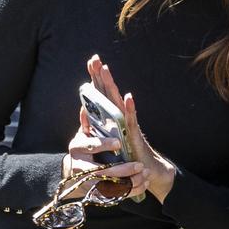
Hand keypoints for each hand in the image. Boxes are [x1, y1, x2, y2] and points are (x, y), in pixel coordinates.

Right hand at [63, 115, 145, 200]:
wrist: (74, 173)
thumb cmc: (85, 149)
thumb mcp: (85, 134)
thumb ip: (88, 122)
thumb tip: (87, 106)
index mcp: (77, 148)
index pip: (90, 146)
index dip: (103, 144)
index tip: (118, 143)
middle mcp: (78, 166)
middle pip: (101, 171)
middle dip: (122, 169)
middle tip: (140, 165)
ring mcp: (85, 182)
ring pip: (108, 185)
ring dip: (128, 182)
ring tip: (144, 174)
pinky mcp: (94, 194)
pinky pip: (112, 195)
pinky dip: (129, 191)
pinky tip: (143, 184)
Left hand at [84, 55, 176, 201]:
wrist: (146, 170)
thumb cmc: (126, 156)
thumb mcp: (106, 139)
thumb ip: (96, 125)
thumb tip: (83, 111)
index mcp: (112, 117)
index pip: (102, 94)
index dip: (96, 78)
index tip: (91, 61)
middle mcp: (120, 117)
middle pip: (108, 93)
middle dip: (101, 76)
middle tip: (95, 58)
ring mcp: (127, 124)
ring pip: (117, 102)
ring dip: (111, 85)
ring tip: (105, 70)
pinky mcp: (133, 135)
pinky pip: (131, 120)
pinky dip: (130, 108)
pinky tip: (127, 97)